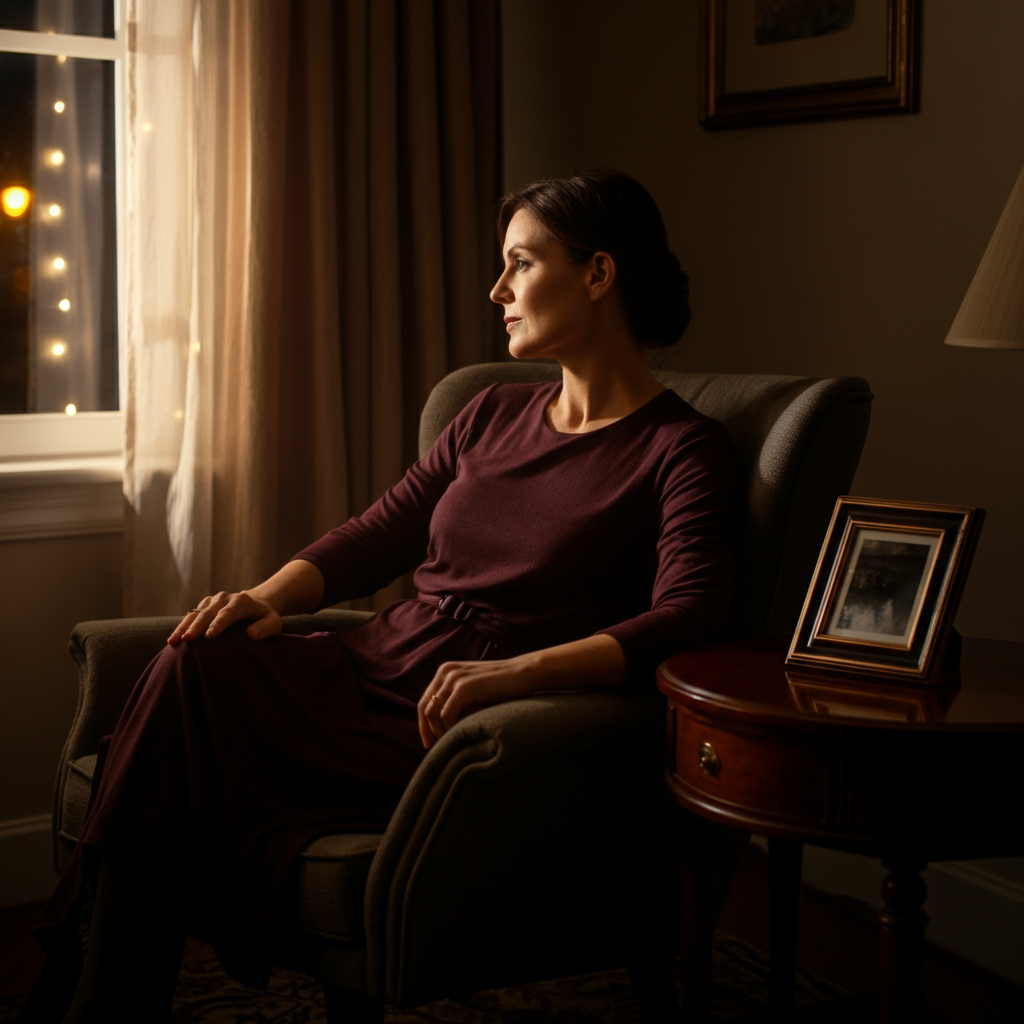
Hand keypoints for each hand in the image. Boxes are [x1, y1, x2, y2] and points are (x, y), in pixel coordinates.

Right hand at [167, 591, 282, 645]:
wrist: (256, 603)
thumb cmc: (265, 617)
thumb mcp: (274, 623)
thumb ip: (265, 628)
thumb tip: (250, 634)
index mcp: (242, 601)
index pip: (228, 612)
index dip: (218, 624)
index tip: (209, 636)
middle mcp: (225, 598)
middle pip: (208, 612)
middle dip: (196, 626)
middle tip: (186, 640)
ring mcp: (213, 600)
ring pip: (196, 613)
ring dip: (183, 627)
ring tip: (173, 642)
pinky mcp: (205, 605)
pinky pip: (191, 615)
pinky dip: (182, 626)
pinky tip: (173, 640)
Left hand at [417, 655, 537, 748]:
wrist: (524, 674)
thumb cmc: (501, 688)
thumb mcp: (472, 693)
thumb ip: (455, 703)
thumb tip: (437, 729)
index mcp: (446, 671)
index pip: (425, 701)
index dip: (423, 724)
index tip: (428, 742)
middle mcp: (446, 672)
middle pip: (425, 706)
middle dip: (427, 730)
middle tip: (432, 747)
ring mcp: (454, 677)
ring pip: (433, 712)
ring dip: (439, 730)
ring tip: (451, 740)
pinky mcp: (464, 687)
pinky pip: (446, 715)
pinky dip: (450, 728)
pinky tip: (461, 734)